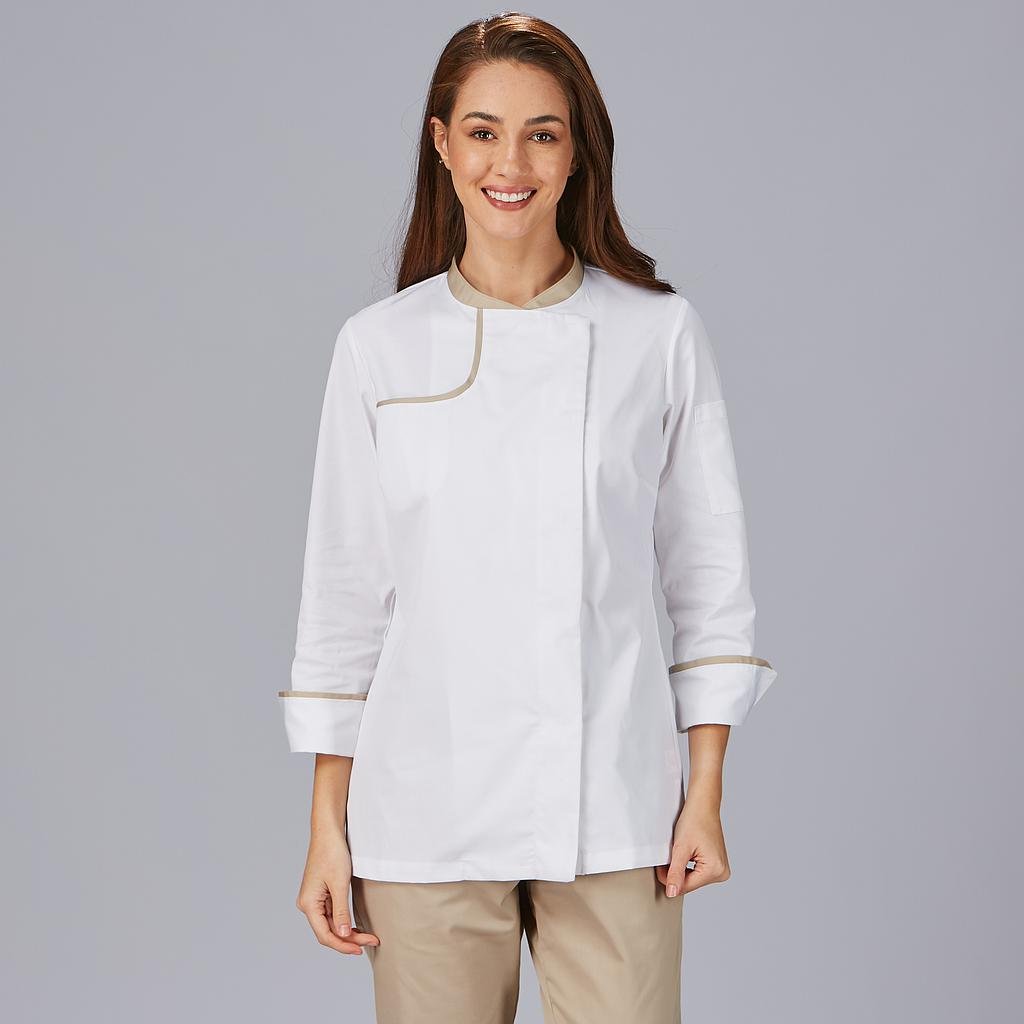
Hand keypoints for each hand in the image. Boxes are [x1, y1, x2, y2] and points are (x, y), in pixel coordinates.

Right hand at [295, 828, 380, 954]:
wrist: (328, 832)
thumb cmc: (332, 853)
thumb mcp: (340, 884)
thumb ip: (341, 912)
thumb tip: (344, 935)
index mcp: (308, 904)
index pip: (325, 935)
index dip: (343, 945)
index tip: (361, 949)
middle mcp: (308, 904)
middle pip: (328, 931)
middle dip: (349, 939)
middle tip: (371, 941)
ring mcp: (314, 899)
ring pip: (331, 924)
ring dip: (348, 931)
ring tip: (368, 937)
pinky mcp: (322, 894)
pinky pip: (333, 914)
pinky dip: (345, 921)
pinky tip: (357, 926)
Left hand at [656, 792, 730, 896]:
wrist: (703, 805)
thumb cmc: (694, 821)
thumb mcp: (681, 848)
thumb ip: (676, 873)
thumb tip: (672, 893)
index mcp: (715, 870)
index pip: (686, 886)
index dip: (669, 878)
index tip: (660, 866)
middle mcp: (722, 872)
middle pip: (690, 883)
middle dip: (676, 873)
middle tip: (670, 855)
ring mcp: (721, 869)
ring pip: (692, 878)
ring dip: (682, 868)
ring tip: (680, 851)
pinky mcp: (717, 864)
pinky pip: (698, 872)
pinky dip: (688, 865)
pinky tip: (687, 852)